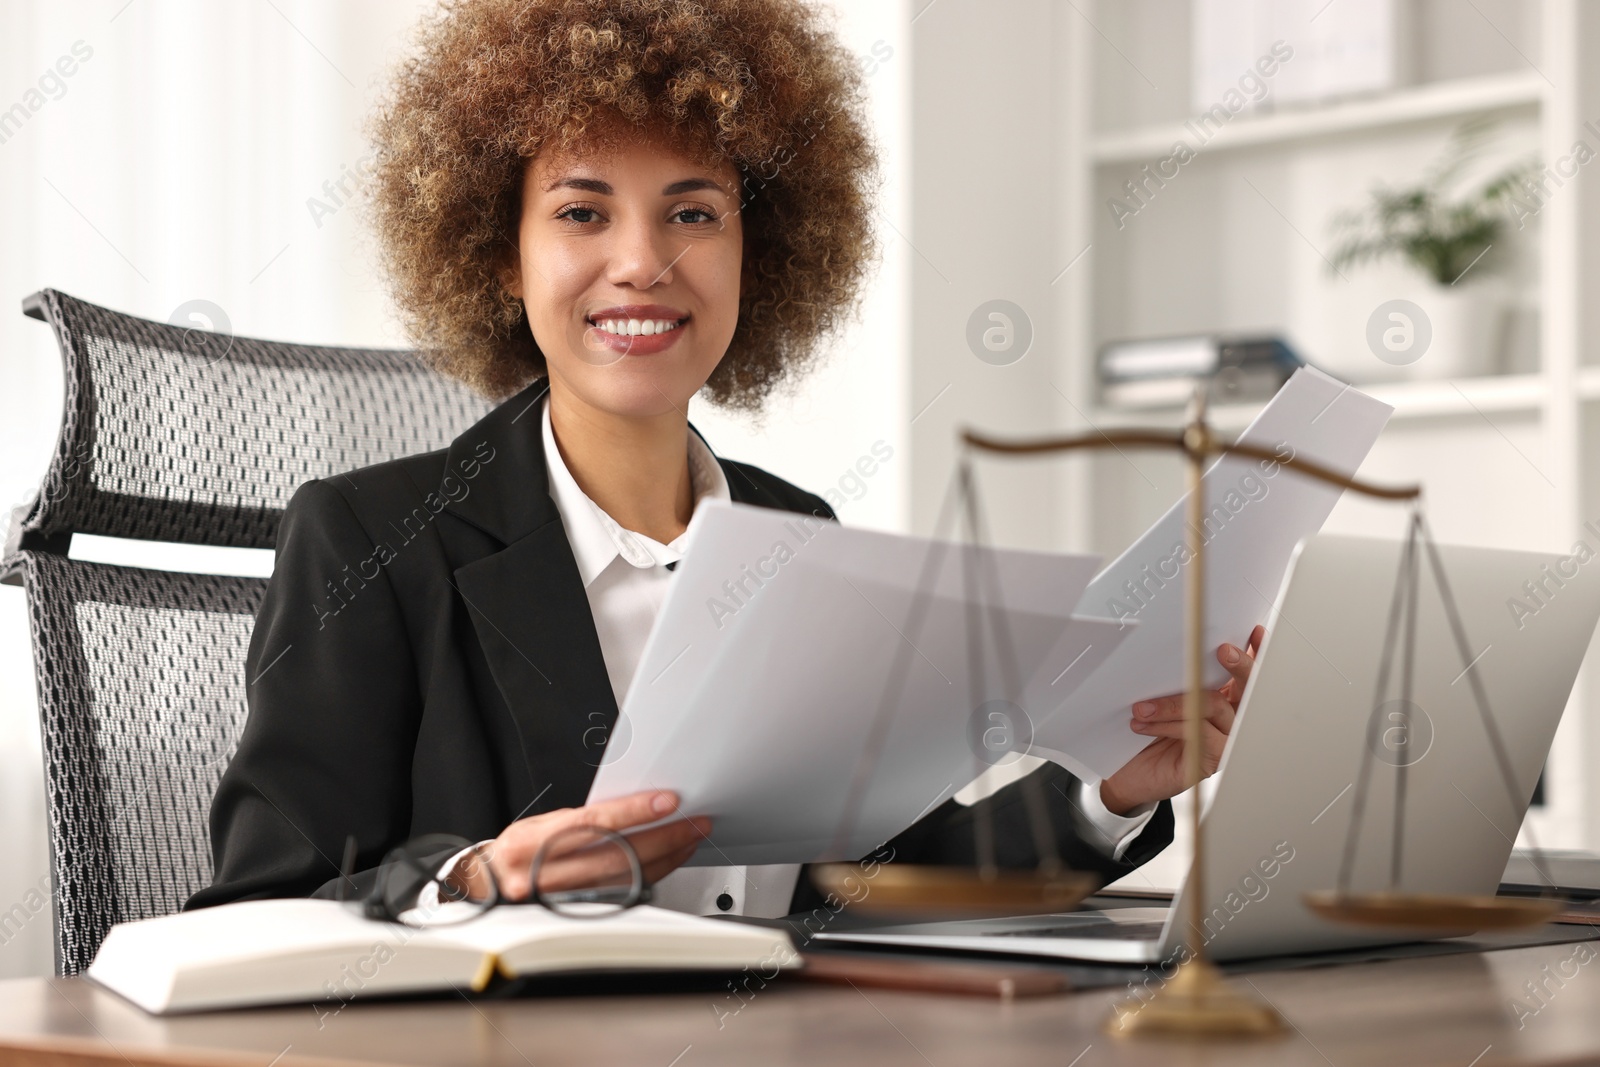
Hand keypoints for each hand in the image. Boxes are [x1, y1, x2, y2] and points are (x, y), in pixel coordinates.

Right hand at [448, 790, 709, 901]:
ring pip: (624, 880)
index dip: (633, 812)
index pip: (592, 824)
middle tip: (694, 822)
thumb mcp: (538, 825)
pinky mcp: (575, 916)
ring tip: (689, 839)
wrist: (486, 888)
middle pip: (615, 856)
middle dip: (663, 838)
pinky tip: (668, 862)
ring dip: (665, 858)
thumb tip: (633, 807)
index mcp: (532, 842)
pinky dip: (650, 877)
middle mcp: (544, 875)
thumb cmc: (518, 850)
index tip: (667, 802)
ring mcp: (559, 901)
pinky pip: (622, 896)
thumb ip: (581, 819)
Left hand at [1099, 625, 1264, 815]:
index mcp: (1222, 699)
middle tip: (1223, 651)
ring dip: (1175, 702)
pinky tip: (1144, 725)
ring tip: (1141, 707)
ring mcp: (1224, 741)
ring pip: (1214, 706)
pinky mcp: (1212, 761)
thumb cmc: (1144, 732)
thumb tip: (1171, 649)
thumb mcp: (1157, 698)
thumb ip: (1174, 678)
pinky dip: (1170, 724)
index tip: (1255, 632)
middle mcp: (1229, 719)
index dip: (1255, 652)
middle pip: (1246, 688)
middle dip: (1239, 665)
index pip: (1244, 673)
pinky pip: (1199, 732)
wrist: (1126, 774)